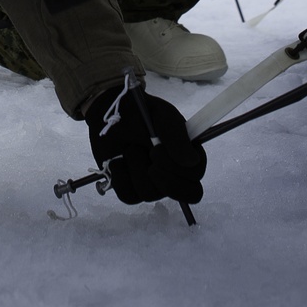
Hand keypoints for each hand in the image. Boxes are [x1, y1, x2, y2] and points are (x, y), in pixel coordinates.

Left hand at [85, 82, 205, 204]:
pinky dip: (120, 177)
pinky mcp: (131, 188)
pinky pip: (129, 196)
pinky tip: (118, 160)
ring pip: (151, 195)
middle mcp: (173, 171)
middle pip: (185, 194)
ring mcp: (152, 182)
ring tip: (129, 149)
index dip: (178, 168)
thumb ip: (176, 135)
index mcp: (186, 152)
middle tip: (151, 163)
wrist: (110, 113)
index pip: (196, 175)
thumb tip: (191, 161)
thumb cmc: (139, 110)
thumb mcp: (160, 114)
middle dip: (166, 181)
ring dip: (136, 168)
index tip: (156, 150)